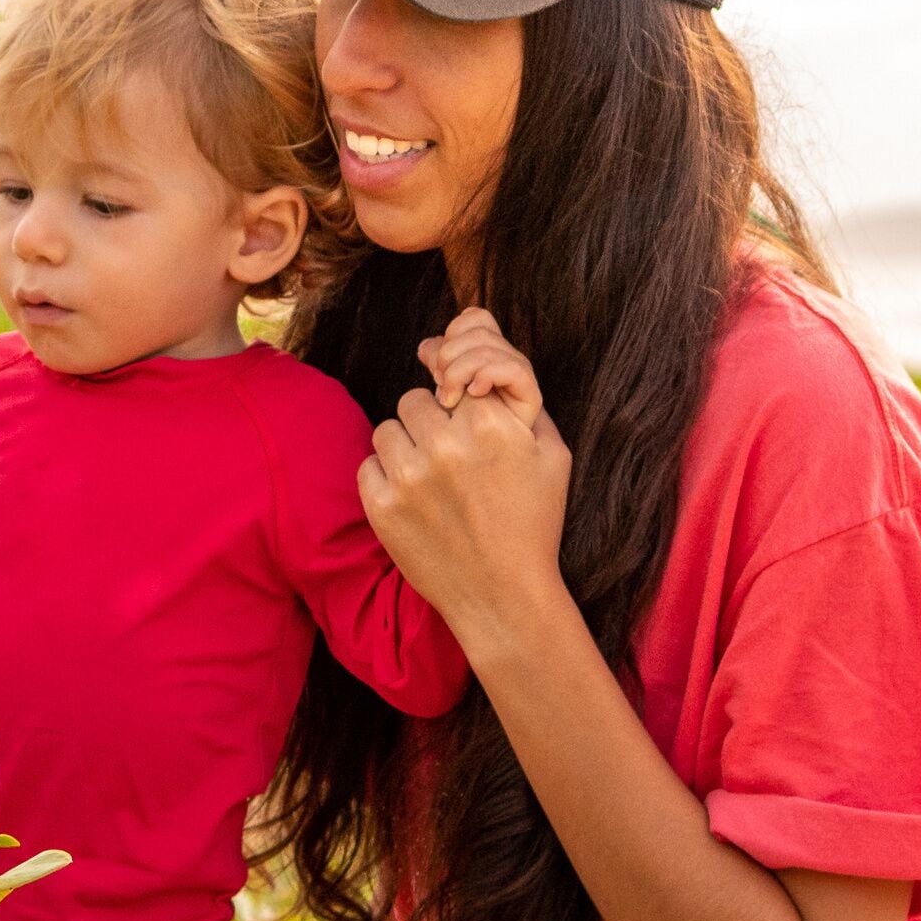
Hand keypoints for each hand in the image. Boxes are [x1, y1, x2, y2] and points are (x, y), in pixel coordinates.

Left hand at [360, 314, 571, 654]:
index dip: (458, 393)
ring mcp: (411, 476)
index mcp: (493, 423)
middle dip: (432, 421)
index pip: (456, 373)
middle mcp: (449, 444)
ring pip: (389, 427)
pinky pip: (369, 464)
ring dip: (407, 448)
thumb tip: (471, 324)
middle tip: (454, 460)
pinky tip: (417, 504)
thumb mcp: (550, 450)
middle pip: (417, 397)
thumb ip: (518, 386)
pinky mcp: (382, 506)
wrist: (504, 597)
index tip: (465, 415)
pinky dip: (387, 480)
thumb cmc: (533, 519)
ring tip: (434, 482)